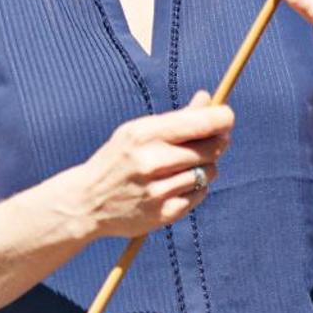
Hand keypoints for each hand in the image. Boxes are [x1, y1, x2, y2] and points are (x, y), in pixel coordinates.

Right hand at [72, 91, 233, 239]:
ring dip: (206, 167)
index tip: (226, 117)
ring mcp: (158, 190)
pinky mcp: (164, 213)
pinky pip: (200, 195)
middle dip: (218, 142)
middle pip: (211, 148)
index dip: (222, 118)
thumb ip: (176, 118)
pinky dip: (196, 189)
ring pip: (208, 172)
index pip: (199, 123)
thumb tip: (208, 99)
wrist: (86, 202)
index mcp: (144, 135)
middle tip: (212, 142)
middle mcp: (151, 162)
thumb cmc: (118, 160)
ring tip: (185, 167)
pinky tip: (177, 186)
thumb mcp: (137, 132)